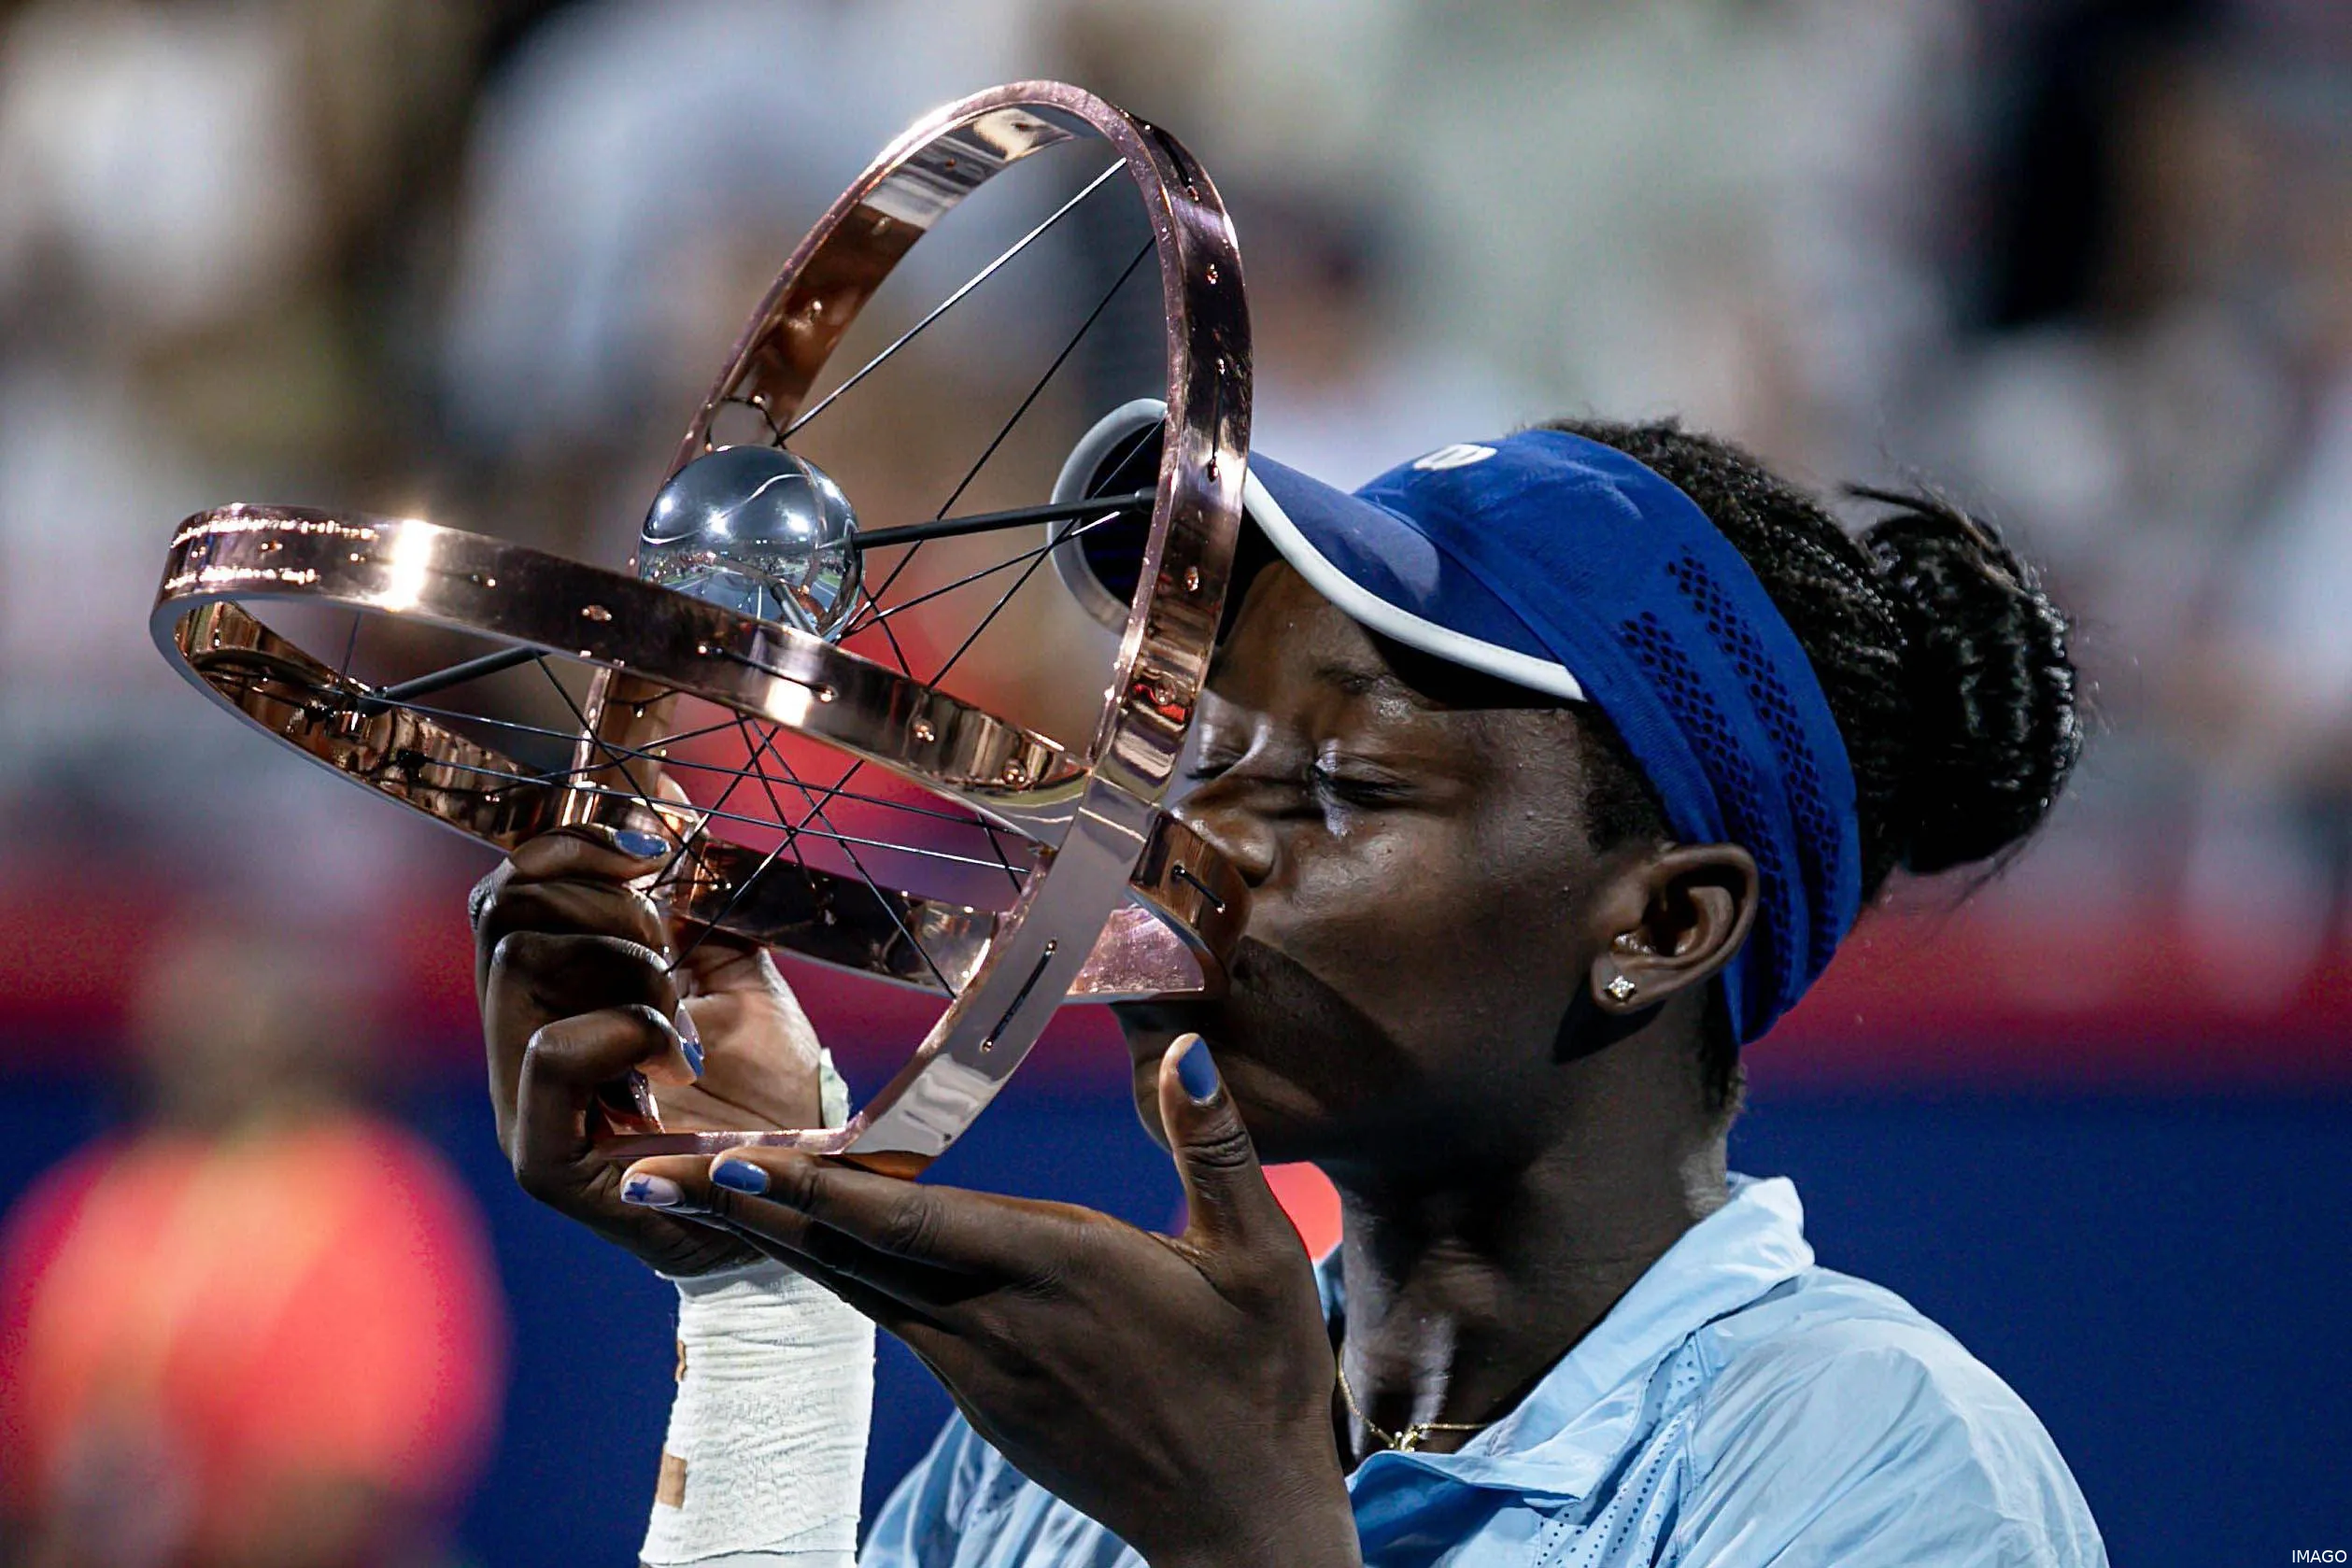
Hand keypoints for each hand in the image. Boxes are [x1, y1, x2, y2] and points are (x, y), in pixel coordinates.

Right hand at [471, 825, 827, 1276]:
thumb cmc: (766, 1088)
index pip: (504, 894)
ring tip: (682, 1019)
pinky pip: (547, 1050)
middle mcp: (516, 1048)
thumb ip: (692, 889)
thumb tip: (661, 790)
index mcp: (549, 998)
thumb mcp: (731, 965)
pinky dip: (625, 1029)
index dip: (566, 847)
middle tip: (675, 945)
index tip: (650, 844)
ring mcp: (520, 1107)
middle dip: (607, 904)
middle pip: (506, 913)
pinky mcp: (543, 1161)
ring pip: (520, 963)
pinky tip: (676, 1059)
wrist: (805, 1189)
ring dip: (626, 966)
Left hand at [618, 1035, 1360, 1567]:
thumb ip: (1216, 1147)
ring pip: (858, 1289)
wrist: (1240, 1522)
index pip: (913, 1222)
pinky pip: (891, 1320)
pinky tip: (803, 1249)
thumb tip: (1184, 1048)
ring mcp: (980, 1369)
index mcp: (1059, 1272)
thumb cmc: (1262, 1381)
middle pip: (849, 1256)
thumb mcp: (1263, 1258)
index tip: (727, 1164)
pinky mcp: (983, 1400)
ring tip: (693, 1199)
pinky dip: (834, 1275)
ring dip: (776, 1240)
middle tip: (642, 1180)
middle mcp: (997, 1322)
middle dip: (745, 1213)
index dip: (816, 1192)